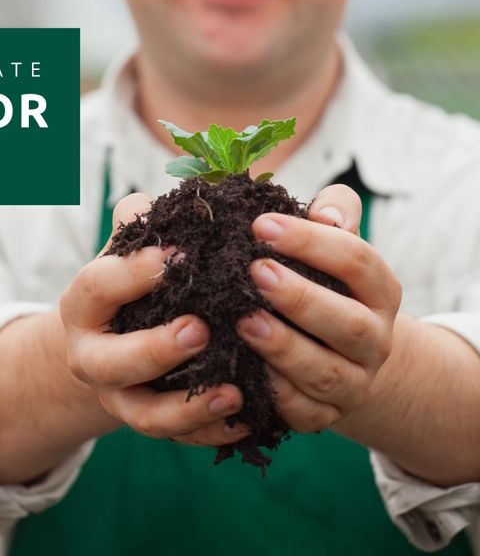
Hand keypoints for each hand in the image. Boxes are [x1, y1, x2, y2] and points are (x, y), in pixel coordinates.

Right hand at [60, 193, 251, 446]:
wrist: (104, 343)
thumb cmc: (125, 285)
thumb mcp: (125, 252)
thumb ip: (142, 223)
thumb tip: (178, 198)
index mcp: (85, 304)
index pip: (98, 287)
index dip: (132, 272)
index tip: (177, 256)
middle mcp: (93, 356)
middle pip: (111, 363)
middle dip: (154, 349)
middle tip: (200, 329)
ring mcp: (119, 395)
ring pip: (144, 415)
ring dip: (188, 407)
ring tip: (233, 392)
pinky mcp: (147, 419)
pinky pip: (177, 437)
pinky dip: (210, 431)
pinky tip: (248, 417)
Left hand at [237, 184, 401, 433]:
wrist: (349, 355)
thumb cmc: (329, 286)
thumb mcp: (337, 248)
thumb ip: (335, 217)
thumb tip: (325, 212)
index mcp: (380, 291)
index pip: (357, 261)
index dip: (311, 241)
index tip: (261, 225)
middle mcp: (375, 339)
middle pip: (347, 324)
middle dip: (300, 298)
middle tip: (255, 272)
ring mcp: (355, 381)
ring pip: (325, 373)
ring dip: (283, 348)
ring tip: (244, 322)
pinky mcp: (329, 414)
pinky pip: (305, 412)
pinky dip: (277, 395)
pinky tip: (246, 372)